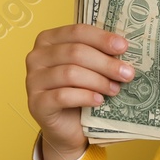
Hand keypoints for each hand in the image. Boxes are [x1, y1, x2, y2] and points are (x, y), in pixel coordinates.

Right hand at [24, 23, 133, 159]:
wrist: (67, 127)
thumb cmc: (80, 91)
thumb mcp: (89, 68)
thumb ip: (99, 54)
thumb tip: (126, 48)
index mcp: (48, 40)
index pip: (76, 31)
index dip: (101, 38)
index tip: (124, 47)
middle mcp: (36, 57)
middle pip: (75, 52)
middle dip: (105, 62)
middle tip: (127, 73)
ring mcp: (33, 80)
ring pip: (70, 73)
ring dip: (98, 81)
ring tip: (115, 89)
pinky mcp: (36, 103)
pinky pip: (63, 96)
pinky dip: (85, 97)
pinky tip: (99, 100)